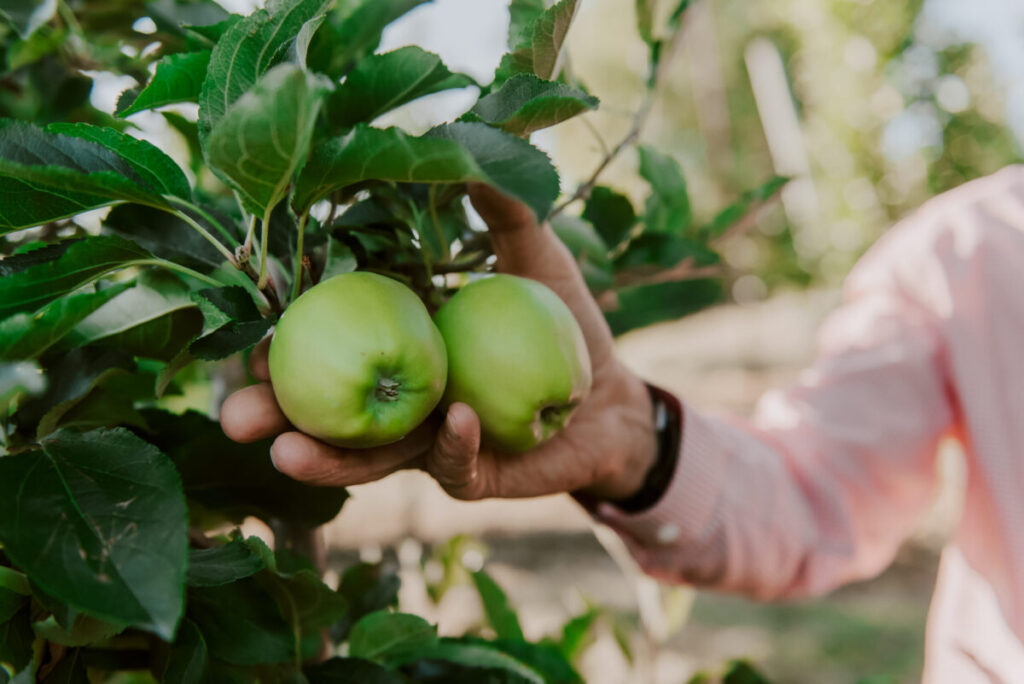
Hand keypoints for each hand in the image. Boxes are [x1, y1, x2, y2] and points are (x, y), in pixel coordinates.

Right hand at [220, 184, 656, 501]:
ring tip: (287, 454)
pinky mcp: (477, 476)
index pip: (332, 344)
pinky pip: (457, 466)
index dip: (289, 345)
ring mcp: (435, 445)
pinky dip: (454, 446)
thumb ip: (501, 212)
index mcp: (403, 346)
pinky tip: (454, 420)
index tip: (249, 339)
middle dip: (279, 420)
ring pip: (374, 459)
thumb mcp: (534, 257)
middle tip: (235, 418)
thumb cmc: (566, 321)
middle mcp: (405, 401)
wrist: (611, 391)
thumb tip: (459, 152)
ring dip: (331, 460)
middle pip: (331, 413)